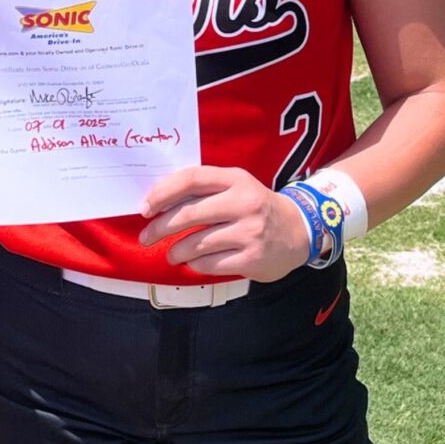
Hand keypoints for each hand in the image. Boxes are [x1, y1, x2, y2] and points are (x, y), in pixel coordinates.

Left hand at [139, 165, 309, 281]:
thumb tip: (158, 201)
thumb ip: (204, 189)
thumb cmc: (255, 206)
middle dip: (160, 227)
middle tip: (146, 236)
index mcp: (236, 179)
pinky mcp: (252, 258)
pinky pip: (210, 264)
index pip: (192, 179)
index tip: (145, 207)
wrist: (298, 229)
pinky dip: (195, 264)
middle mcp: (243, 202)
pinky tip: (193, 262)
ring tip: (172, 253)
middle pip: (190, 213)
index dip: (163, 192)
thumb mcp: (236, 186)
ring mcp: (249, 232)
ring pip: (196, 243)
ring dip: (176, 250)